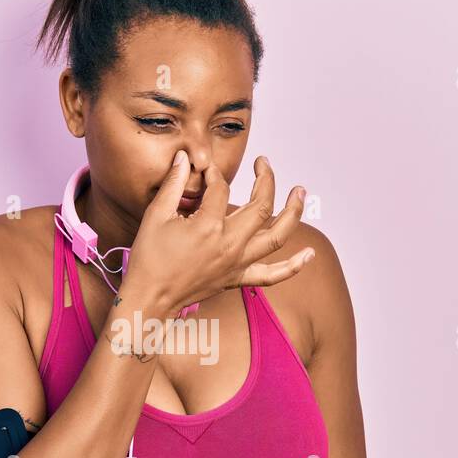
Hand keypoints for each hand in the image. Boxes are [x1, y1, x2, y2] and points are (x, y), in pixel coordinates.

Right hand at [125, 152, 313, 316]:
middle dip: (266, 179)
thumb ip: (173, 184)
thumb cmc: (149, 260)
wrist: (149, 298)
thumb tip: (184, 158)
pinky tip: (309, 254)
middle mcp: (229, 244)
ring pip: (277, 236)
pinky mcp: (237, 277)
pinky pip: (272, 275)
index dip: (214, 174)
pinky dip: (293, 266)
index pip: (221, 188)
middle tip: (263, 163)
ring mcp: (237, 263)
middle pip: (261, 206)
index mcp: (208, 226)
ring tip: (300, 193)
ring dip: (293, 212)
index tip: (206, 169)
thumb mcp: (156, 215)